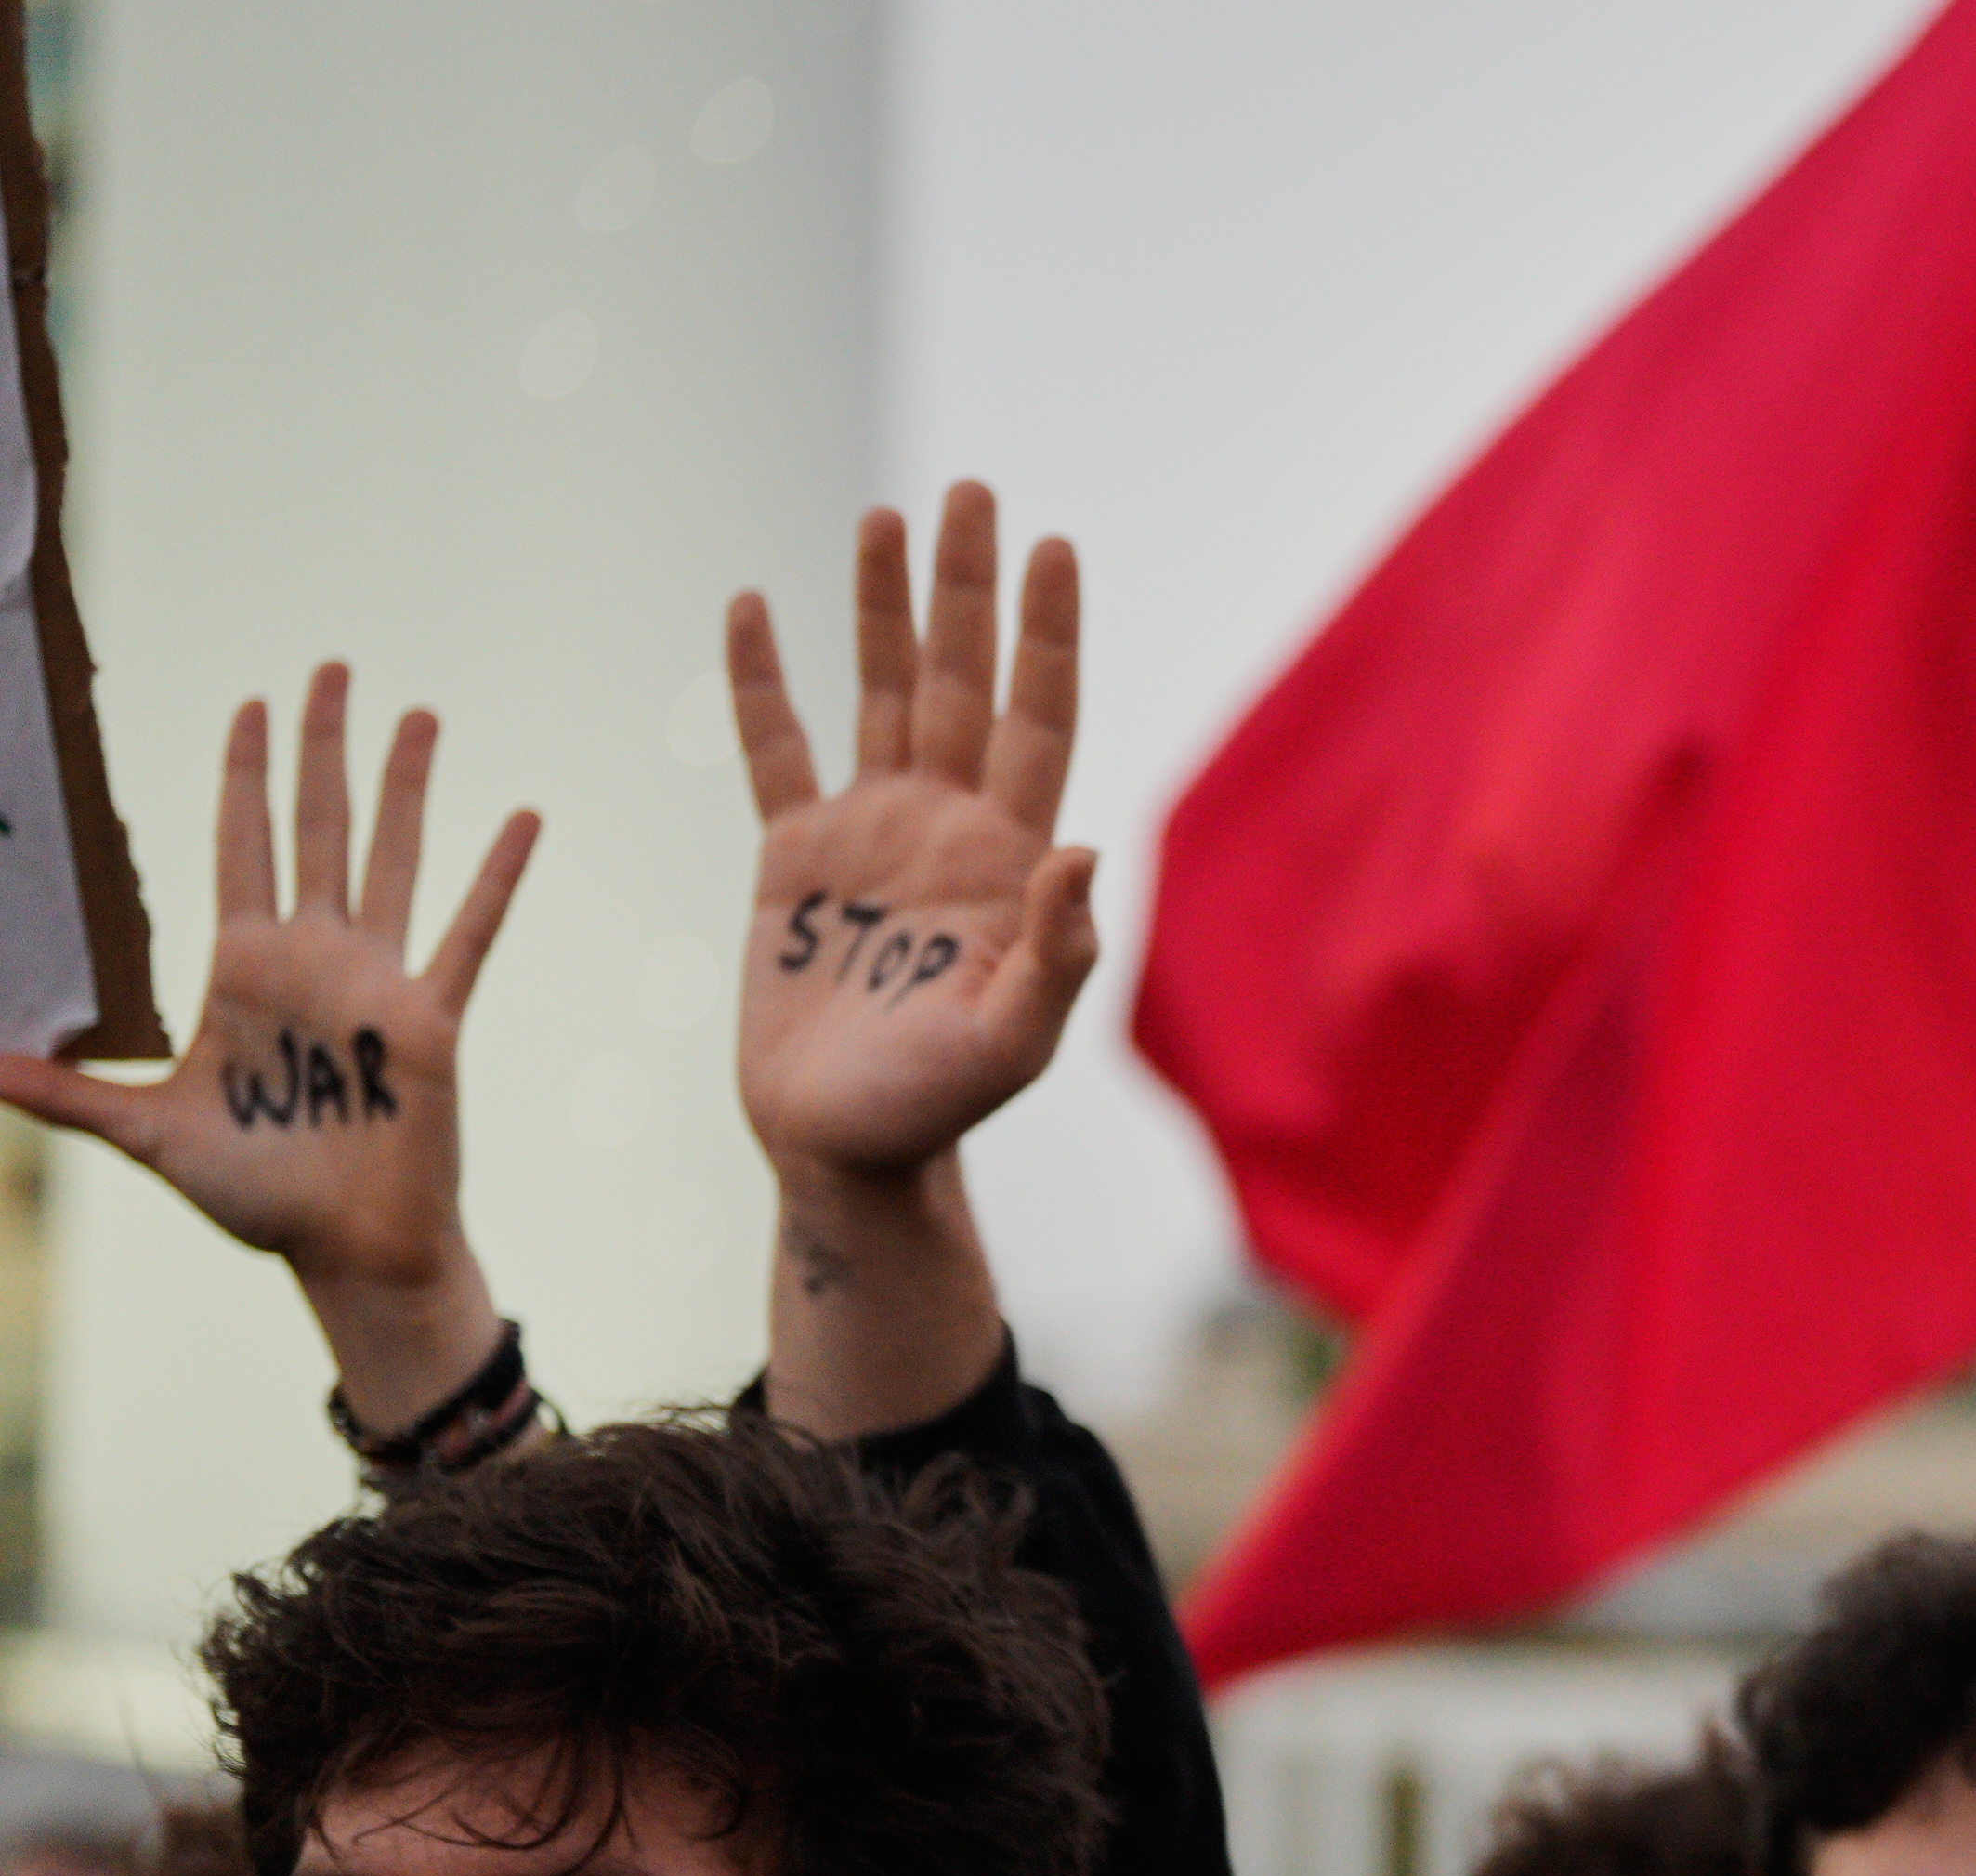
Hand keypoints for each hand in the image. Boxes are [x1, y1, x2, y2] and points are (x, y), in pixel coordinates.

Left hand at [0, 671, 532, 1427]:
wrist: (346, 1249)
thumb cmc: (255, 1197)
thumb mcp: (145, 1131)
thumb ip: (64, 1091)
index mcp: (244, 968)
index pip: (239, 843)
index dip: (242, 772)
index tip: (252, 705)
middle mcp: (313, 959)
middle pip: (316, 825)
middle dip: (319, 746)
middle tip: (329, 669)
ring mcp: (376, 983)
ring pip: (393, 858)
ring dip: (405, 784)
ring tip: (418, 714)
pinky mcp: (430, 1020)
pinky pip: (468, 935)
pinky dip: (494, 878)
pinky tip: (521, 820)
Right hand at [728, 483, 1098, 1183]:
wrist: (842, 1145)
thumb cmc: (936, 1105)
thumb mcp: (1010, 1040)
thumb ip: (1055, 952)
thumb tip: (1082, 850)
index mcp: (1009, 859)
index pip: (1039, 720)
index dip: (1048, 636)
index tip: (1056, 547)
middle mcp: (947, 826)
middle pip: (965, 681)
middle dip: (969, 588)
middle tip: (974, 491)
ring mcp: (871, 832)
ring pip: (881, 692)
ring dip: (884, 607)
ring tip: (884, 517)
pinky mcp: (792, 855)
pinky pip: (775, 747)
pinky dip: (763, 679)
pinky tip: (756, 606)